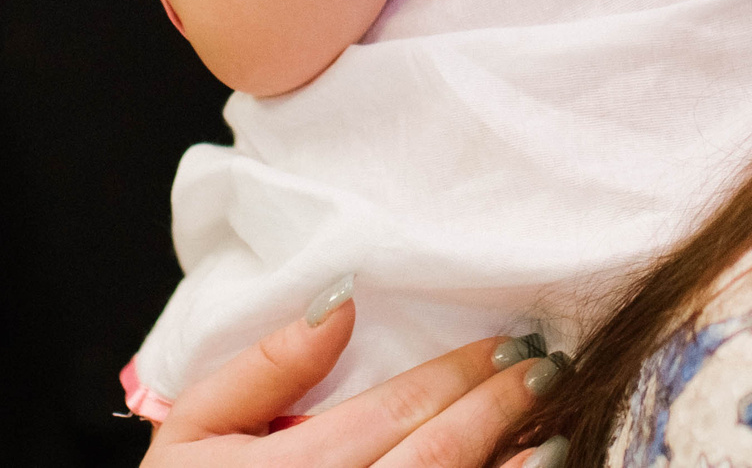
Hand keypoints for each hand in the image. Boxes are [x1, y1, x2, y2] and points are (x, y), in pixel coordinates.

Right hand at [150, 291, 557, 467]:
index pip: (394, 412)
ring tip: (554, 426)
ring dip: (514, 466)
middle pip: (436, 457)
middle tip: (544, 368)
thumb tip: (341, 301)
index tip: (505, 344)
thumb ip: (265, 367)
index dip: (457, 375)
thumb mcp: (197, 431)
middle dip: (497, 407)